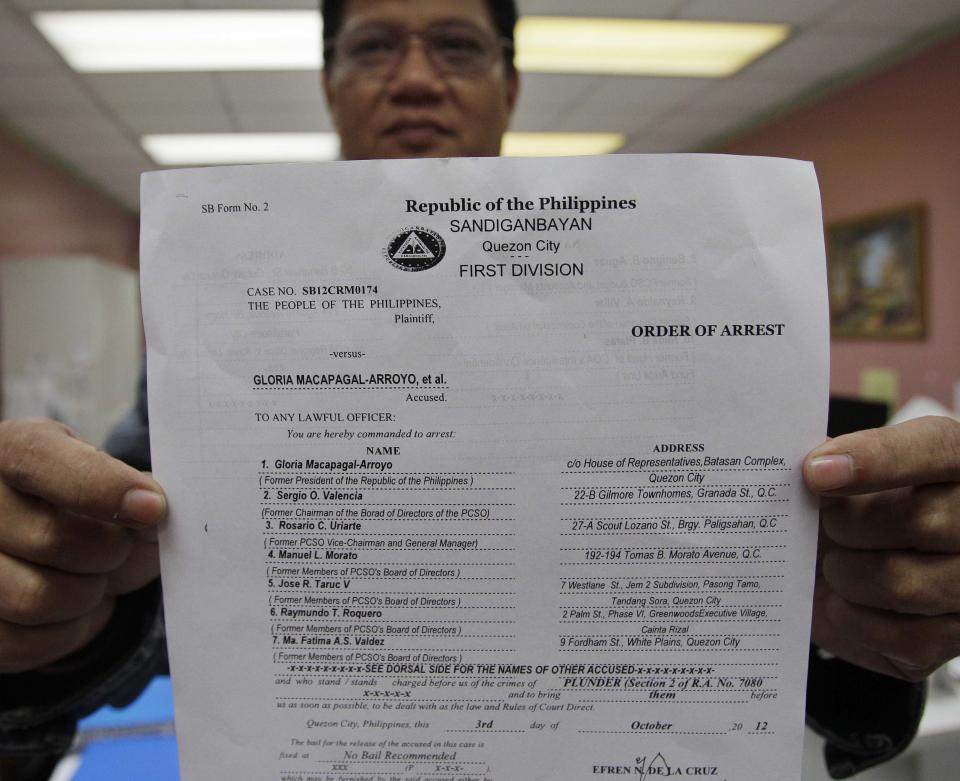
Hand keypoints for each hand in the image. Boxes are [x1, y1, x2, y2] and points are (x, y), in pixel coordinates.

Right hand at [0, 418, 165, 672]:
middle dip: (109, 553)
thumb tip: (152, 511)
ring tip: (92, 576)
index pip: (42, 461)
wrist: (51, 548)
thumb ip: (139, 490)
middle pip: (53, 539)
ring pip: (37, 598)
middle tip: (118, 548)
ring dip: (87, 596)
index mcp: (13, 448)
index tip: (154, 509)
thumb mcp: (116, 481)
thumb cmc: (91, 506)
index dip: (102, 487)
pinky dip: (67, 632)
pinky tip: (69, 607)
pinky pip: (26, 642)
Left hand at [804, 415, 959, 680]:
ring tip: (836, 564)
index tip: (815, 473)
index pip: (931, 449)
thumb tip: (806, 470)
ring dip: (846, 575)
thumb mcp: (858, 466)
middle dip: (847, 526)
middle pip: (914, 521)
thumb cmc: (869, 501)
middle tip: (828, 526)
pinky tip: (846, 600)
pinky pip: (901, 636)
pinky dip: (855, 619)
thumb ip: (836, 461)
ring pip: (902, 582)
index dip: (875, 459)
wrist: (892, 556)